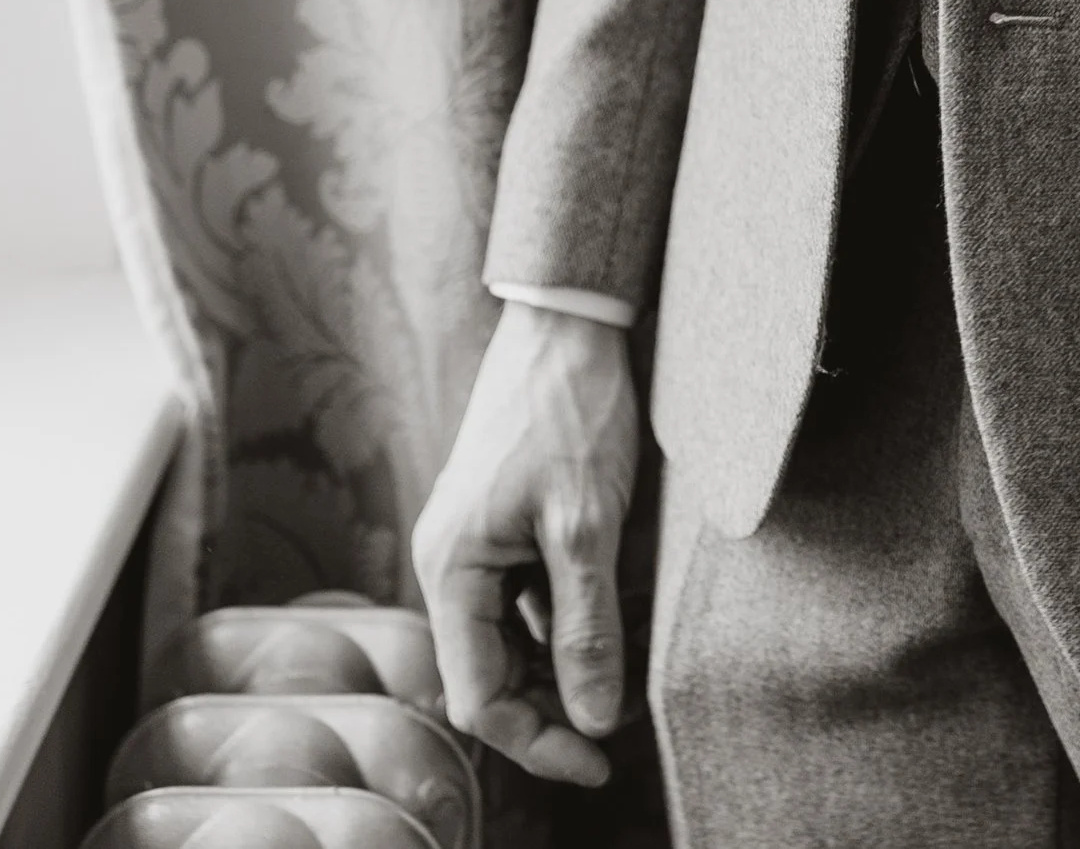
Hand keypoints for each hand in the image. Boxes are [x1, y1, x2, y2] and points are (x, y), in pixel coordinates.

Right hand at [411, 302, 640, 786]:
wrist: (568, 318)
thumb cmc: (571, 411)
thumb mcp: (587, 524)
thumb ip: (585, 626)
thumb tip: (594, 719)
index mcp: (452, 568)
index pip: (480, 697)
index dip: (540, 741)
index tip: (601, 762)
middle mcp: (451, 562)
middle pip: (492, 676)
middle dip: (554, 707)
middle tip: (624, 724)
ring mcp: (475, 542)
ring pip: (512, 640)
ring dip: (564, 664)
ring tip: (629, 670)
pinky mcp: (503, 523)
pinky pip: (526, 599)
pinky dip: (567, 620)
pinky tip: (615, 616)